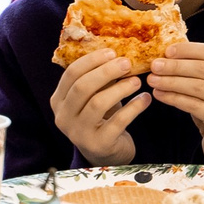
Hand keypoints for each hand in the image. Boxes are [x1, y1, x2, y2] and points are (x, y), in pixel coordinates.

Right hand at [52, 49, 146, 166]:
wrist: (107, 152)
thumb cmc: (101, 117)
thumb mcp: (94, 96)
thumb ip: (98, 78)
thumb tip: (118, 50)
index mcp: (58, 100)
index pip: (71, 74)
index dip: (92, 60)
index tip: (112, 52)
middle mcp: (63, 117)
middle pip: (82, 87)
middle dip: (106, 71)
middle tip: (127, 63)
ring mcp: (79, 133)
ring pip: (98, 103)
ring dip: (121, 88)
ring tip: (138, 81)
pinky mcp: (98, 144)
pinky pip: (117, 121)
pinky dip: (134, 107)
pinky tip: (145, 98)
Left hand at [147, 43, 203, 161]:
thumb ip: (199, 71)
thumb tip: (167, 54)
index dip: (188, 49)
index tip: (166, 51)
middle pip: (203, 69)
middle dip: (175, 66)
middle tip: (154, 66)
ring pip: (197, 86)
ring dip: (171, 82)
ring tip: (153, 81)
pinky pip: (194, 105)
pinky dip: (174, 99)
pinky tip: (160, 95)